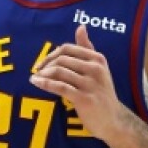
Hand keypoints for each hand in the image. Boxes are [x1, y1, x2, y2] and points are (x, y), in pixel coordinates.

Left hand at [30, 25, 128, 141]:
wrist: (113, 121)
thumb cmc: (102, 93)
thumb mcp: (99, 69)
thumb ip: (87, 48)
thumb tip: (81, 26)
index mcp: (98, 59)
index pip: (68, 49)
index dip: (52, 54)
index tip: (43, 62)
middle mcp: (95, 69)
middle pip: (62, 59)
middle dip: (46, 64)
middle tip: (37, 71)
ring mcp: (90, 84)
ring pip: (59, 71)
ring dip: (42, 74)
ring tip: (34, 77)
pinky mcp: (84, 98)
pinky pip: (59, 87)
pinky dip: (45, 83)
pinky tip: (36, 83)